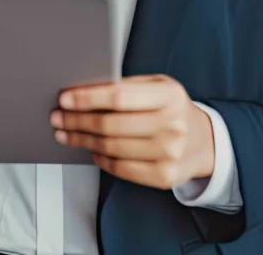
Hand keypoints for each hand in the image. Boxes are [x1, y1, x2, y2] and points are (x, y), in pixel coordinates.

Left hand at [50, 74, 214, 189]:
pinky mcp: (164, 177)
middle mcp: (171, 125)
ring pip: (112, 148)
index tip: (65, 98)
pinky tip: (91, 149)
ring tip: (66, 132)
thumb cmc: (172, 108)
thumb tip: (86, 90)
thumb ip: (128, 86)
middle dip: (77, 120)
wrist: (204, 142)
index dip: (87, 98)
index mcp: (169, 95)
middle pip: (111, 124)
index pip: (119, 96)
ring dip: (82, 140)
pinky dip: (100, 158)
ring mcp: (169, 153)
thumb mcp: (158, 86)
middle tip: (57, 117)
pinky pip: (121, 168)